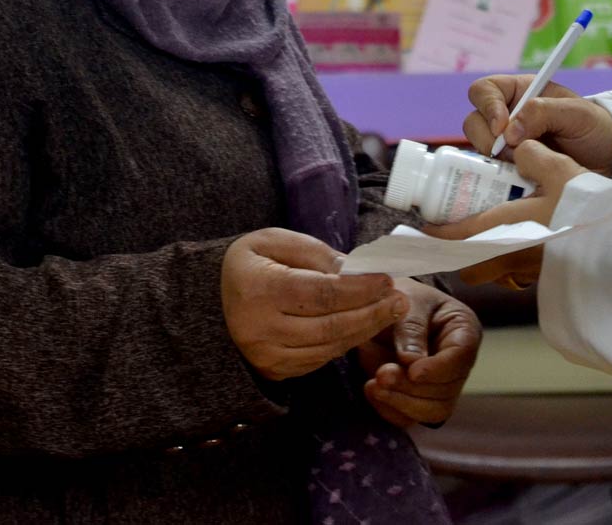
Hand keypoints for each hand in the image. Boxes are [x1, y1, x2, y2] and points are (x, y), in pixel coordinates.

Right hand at [221, 227, 408, 381]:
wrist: (210, 300)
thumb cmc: (249, 263)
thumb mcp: (273, 241)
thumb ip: (315, 253)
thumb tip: (356, 270)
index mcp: (259, 289)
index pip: (321, 294)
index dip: (359, 290)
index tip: (387, 280)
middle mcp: (261, 329)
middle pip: (330, 326)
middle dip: (371, 313)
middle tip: (401, 300)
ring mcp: (267, 356)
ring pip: (329, 348)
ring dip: (364, 330)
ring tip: (389, 312)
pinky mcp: (274, 371)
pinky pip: (319, 360)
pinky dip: (345, 344)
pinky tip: (363, 327)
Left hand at [354, 279, 479, 427]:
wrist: (378, 309)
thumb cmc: (398, 297)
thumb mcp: (406, 300)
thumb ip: (410, 328)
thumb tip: (411, 362)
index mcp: (463, 332)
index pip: (461, 356)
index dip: (438, 368)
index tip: (412, 371)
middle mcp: (457, 364)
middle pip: (446, 390)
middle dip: (412, 387)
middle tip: (382, 375)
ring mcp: (439, 386)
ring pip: (431, 410)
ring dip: (401, 402)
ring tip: (374, 385)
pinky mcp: (417, 401)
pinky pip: (409, 417)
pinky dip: (389, 410)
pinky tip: (371, 390)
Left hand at [425, 139, 585, 288]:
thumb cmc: (589, 208)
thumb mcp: (559, 168)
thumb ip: (532, 155)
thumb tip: (519, 149)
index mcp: (505, 230)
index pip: (457, 238)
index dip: (437, 234)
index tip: (425, 229)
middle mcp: (512, 258)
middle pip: (470, 265)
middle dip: (462, 252)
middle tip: (464, 228)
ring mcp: (531, 273)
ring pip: (495, 271)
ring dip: (489, 257)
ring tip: (498, 232)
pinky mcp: (549, 279)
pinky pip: (519, 274)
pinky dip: (514, 261)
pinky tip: (528, 241)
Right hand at [463, 74, 611, 176]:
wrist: (611, 162)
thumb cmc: (597, 129)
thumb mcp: (578, 114)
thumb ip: (543, 112)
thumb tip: (509, 131)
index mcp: (521, 93)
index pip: (485, 90)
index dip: (487, 106)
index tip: (502, 128)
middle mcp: (508, 117)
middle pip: (473, 121)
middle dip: (488, 139)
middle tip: (512, 153)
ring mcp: (507, 147)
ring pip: (478, 150)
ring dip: (495, 161)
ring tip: (524, 168)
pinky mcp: (510, 171)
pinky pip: (489, 174)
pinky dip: (498, 179)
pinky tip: (519, 182)